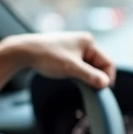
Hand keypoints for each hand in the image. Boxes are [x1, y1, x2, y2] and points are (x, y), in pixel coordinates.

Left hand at [1, 32, 116, 89]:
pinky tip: (70, 78)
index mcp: (88, 42)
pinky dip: (78, 74)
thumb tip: (105, 84)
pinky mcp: (67, 54)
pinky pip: (80, 66)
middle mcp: (84, 43)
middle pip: (99, 65)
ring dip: (85, 77)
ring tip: (76, 82)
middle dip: (95, 78)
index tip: (100, 90)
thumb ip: (90, 76)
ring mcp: (75, 48)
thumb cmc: (47, 56)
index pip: (108, 62)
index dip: (107, 78)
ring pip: (89, 67)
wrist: (24, 51)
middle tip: (89, 90)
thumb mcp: (71, 68)